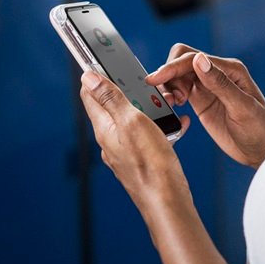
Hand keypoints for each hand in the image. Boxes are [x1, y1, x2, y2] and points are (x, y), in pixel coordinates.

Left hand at [79, 70, 192, 215]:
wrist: (168, 202)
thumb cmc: (151, 165)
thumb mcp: (132, 122)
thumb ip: (112, 99)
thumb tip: (89, 77)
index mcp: (104, 128)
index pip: (91, 94)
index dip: (96, 75)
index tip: (105, 61)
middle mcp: (110, 139)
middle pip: (114, 104)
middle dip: (131, 91)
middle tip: (148, 85)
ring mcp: (125, 150)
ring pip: (134, 119)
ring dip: (150, 107)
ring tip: (167, 105)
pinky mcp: (141, 158)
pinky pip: (148, 134)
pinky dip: (160, 126)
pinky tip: (175, 125)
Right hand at [146, 44, 264, 168]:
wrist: (261, 152)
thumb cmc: (260, 130)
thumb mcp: (242, 107)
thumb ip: (220, 83)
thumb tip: (199, 60)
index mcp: (230, 69)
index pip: (193, 58)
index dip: (172, 67)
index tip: (156, 79)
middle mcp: (217, 74)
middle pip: (182, 61)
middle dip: (169, 74)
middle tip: (169, 97)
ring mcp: (208, 87)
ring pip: (178, 75)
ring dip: (169, 85)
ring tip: (174, 103)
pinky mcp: (201, 101)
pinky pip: (179, 90)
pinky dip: (171, 95)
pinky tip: (175, 106)